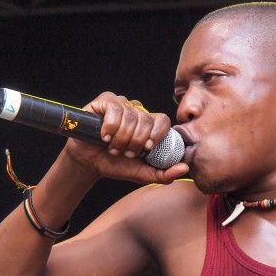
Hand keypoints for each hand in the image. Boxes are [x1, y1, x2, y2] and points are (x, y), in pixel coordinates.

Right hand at [65, 92, 188, 183]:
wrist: (90, 162)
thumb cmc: (117, 165)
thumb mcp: (143, 173)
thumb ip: (165, 174)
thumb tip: (185, 168)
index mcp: (149, 125)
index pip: (163, 120)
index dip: (157, 134)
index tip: (147, 149)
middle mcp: (137, 111)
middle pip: (146, 119)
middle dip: (136, 141)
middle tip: (126, 153)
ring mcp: (121, 104)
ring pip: (131, 114)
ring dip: (121, 137)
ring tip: (113, 148)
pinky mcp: (105, 101)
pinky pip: (115, 108)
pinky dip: (110, 126)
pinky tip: (104, 137)